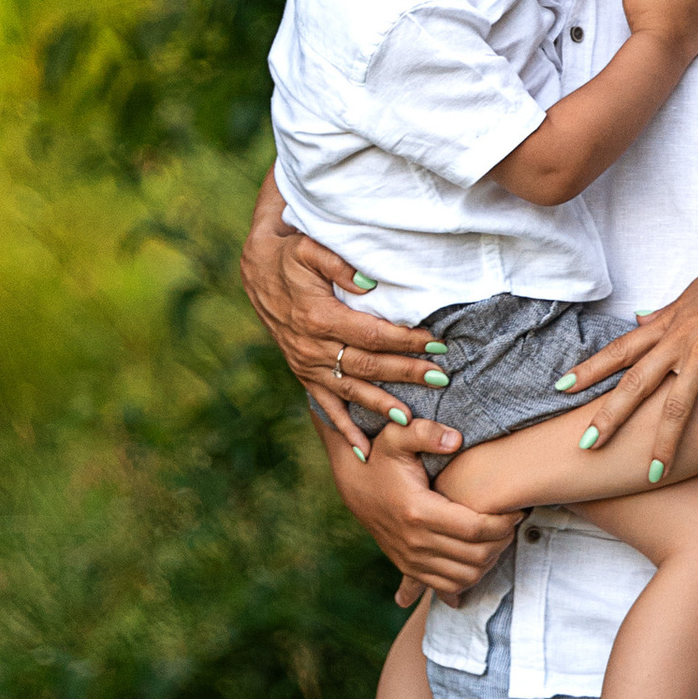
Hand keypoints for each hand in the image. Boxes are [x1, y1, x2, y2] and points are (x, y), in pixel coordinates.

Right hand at [238, 172, 457, 442]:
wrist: (256, 270)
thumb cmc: (290, 255)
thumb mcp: (310, 248)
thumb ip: (339, 264)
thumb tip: (369, 284)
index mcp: (320, 317)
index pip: (374, 335)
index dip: (406, 341)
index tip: (437, 342)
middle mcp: (313, 347)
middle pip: (369, 366)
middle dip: (407, 372)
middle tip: (441, 378)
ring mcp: (307, 365)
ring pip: (351, 391)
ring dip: (382, 404)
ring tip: (412, 418)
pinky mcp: (303, 374)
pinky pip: (325, 406)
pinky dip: (343, 429)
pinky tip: (363, 450)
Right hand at [319, 410, 516, 605]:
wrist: (356, 487)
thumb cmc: (383, 459)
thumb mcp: (397, 436)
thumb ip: (425, 432)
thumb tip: (455, 440)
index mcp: (418, 511)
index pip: (474, 528)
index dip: (503, 522)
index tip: (516, 510)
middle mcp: (414, 541)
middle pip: (475, 555)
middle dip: (503, 541)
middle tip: (513, 523)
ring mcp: (411, 559)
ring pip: (466, 576)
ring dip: (491, 560)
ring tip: (499, 537)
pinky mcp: (409, 568)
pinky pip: (449, 586)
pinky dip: (471, 577)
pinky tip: (480, 554)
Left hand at [571, 247, 697, 461]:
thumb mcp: (693, 292)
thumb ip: (664, 312)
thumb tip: (638, 318)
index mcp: (666, 325)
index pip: (618, 350)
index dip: (588, 370)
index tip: (560, 387)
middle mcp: (678, 344)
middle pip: (636, 386)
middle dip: (610, 417)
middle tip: (587, 444)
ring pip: (676, 408)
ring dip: (664, 444)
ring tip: (652, 474)